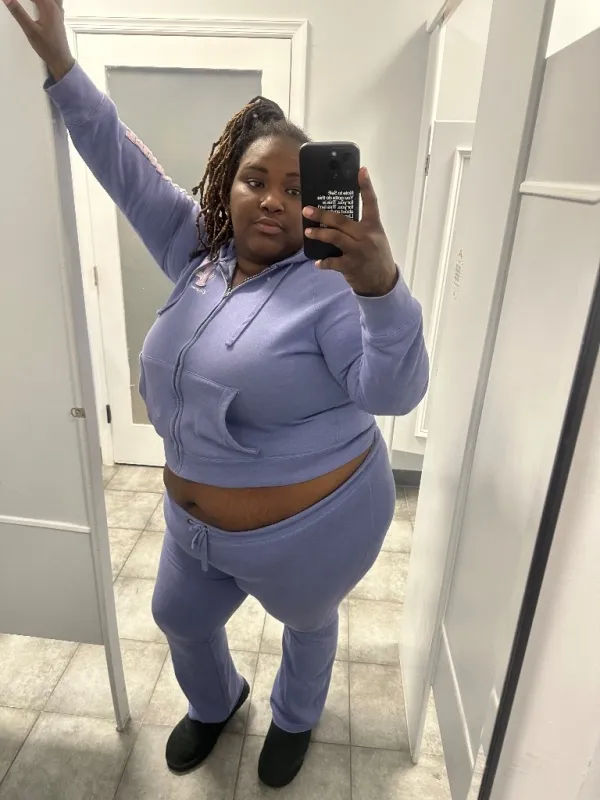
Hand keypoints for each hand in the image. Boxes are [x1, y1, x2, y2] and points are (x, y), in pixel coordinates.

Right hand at [3, 0, 74, 80]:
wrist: (61, 60)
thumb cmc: (47, 47)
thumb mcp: (30, 30)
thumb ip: (18, 12)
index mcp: (48, 7)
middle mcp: (55, 7)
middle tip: (16, 2)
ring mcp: (58, 12)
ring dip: (38, 0)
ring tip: (31, 3)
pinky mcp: (58, 18)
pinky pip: (53, 2)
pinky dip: (45, 1)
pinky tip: (41, 4)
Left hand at [303, 167, 397, 296]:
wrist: (383, 282)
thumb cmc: (376, 256)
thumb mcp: (375, 237)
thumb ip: (361, 226)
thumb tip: (336, 217)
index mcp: (373, 226)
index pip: (371, 202)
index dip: (366, 186)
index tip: (361, 170)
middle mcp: (366, 236)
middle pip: (341, 220)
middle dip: (322, 214)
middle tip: (307, 210)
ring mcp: (358, 251)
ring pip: (334, 237)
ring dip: (319, 234)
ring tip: (308, 231)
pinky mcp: (350, 265)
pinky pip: (332, 261)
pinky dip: (323, 262)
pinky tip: (317, 262)